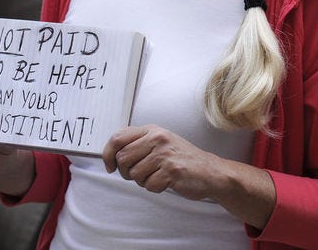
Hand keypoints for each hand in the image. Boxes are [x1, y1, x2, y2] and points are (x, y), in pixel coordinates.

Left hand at [102, 125, 223, 200]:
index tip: (110, 166)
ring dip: (143, 181)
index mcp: (152, 130)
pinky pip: (149, 185)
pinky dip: (155, 188)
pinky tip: (167, 182)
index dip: (108, 154)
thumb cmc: (181, 158)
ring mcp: (165, 154)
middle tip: (140, 174)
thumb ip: (138, 143)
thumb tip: (111, 155)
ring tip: (158, 176)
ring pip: (134, 174)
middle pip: (123, 158)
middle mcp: (158, 138)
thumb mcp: (160, 142)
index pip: (118, 138)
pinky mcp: (172, 170)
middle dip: (126, 172)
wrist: (210, 171)